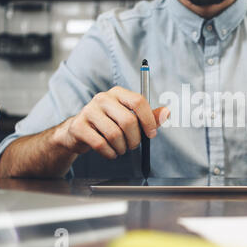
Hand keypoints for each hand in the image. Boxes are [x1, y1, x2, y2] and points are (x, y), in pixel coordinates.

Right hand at [54, 86, 169, 158]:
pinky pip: (101, 144)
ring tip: (121, 149)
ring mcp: (88, 111)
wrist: (79, 133)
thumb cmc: (110, 124)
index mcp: (118, 92)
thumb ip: (149, 116)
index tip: (152, 134)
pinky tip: (111, 153)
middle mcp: (102, 98)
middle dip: (135, 139)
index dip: (148, 120)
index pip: (138, 101)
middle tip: (134, 146)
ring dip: (122, 148)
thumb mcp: (130, 117)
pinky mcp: (79, 126)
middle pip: (128, 120)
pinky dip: (110, 153)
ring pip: (115, 135)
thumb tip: (167, 112)